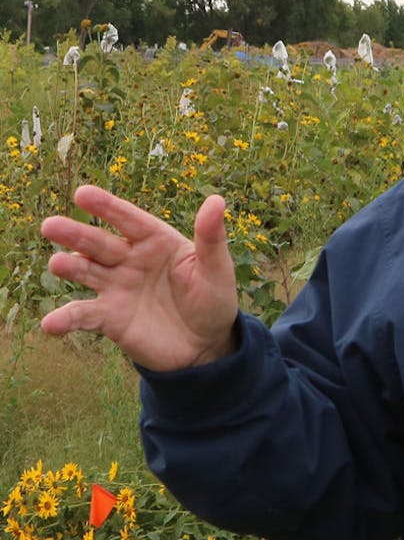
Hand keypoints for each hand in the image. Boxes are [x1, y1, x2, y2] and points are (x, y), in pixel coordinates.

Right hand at [40, 185, 239, 371]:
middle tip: (50, 226)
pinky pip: (84, 316)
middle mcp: (130, 260)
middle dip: (75, 235)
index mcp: (156, 241)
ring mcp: (116, 288)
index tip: (83, 193)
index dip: (107, 207)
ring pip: (86, 272)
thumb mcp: (216, 269)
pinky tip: (51, 324)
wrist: (206, 346)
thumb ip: (211, 238)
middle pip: (99, 244)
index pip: (129, 220)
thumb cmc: (213, 300)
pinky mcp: (109, 319)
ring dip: (68, 267)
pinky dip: (66, 319)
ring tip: (57, 265)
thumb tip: (217, 200)